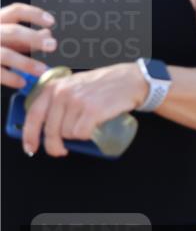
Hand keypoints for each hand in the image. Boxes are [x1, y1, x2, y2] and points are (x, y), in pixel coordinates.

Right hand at [1, 3, 56, 88]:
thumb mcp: (8, 39)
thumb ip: (25, 37)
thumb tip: (47, 33)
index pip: (16, 11)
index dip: (34, 14)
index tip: (51, 22)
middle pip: (13, 31)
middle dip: (34, 38)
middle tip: (52, 45)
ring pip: (5, 54)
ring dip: (27, 63)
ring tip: (42, 70)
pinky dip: (11, 78)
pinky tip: (22, 82)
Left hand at [20, 63, 146, 156]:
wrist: (130, 80)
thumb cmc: (104, 85)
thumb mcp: (74, 85)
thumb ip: (57, 100)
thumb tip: (46, 127)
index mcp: (54, 87)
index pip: (34, 115)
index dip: (30, 135)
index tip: (31, 148)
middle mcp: (62, 93)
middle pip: (50, 130)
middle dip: (54, 146)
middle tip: (61, 151)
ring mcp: (77, 101)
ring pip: (67, 134)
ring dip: (77, 135)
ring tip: (88, 125)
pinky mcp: (92, 111)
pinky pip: (82, 134)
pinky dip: (87, 135)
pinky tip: (94, 127)